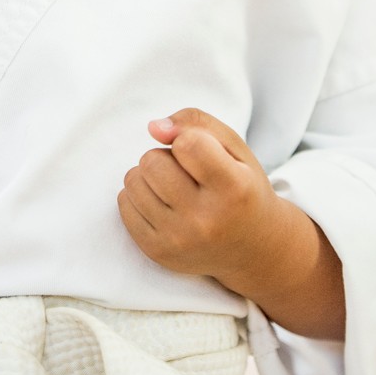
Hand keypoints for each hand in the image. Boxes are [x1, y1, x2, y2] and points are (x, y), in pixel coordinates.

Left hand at [118, 109, 280, 284]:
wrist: (252, 248)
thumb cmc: (241, 187)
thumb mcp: (234, 148)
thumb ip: (196, 123)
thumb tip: (154, 128)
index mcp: (234, 189)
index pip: (188, 144)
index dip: (187, 139)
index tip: (200, 152)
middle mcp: (206, 220)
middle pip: (152, 161)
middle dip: (164, 156)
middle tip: (186, 172)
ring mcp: (179, 239)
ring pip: (133, 180)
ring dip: (149, 176)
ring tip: (175, 188)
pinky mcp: (157, 251)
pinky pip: (124, 204)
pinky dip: (139, 197)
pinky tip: (164, 205)